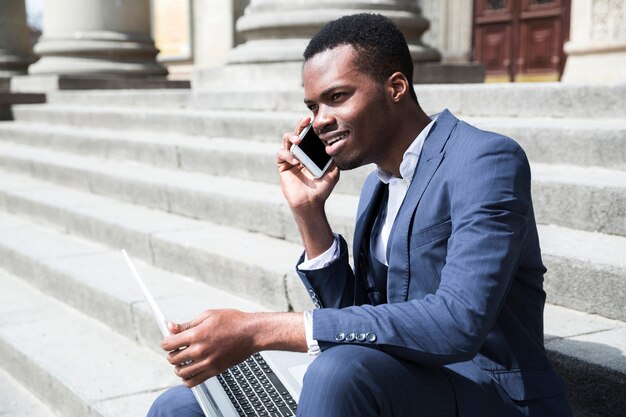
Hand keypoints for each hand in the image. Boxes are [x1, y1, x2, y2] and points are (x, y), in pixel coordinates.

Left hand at [161, 310, 306, 387]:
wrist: (252, 333)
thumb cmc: (233, 321)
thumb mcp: (208, 315)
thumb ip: (187, 324)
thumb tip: (171, 327)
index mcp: (197, 334)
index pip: (168, 344)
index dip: (166, 342)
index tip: (170, 340)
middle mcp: (200, 350)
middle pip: (172, 359)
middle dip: (172, 353)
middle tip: (178, 348)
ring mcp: (207, 362)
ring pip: (181, 372)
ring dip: (179, 366)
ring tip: (184, 360)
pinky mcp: (214, 371)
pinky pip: (193, 382)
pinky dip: (187, 379)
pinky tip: (191, 370)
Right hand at [277, 117, 339, 211]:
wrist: (310, 202)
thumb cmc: (322, 188)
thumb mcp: (333, 171)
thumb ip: (334, 158)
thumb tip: (338, 143)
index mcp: (312, 152)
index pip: (311, 135)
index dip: (312, 127)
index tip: (318, 120)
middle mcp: (301, 152)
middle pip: (298, 133)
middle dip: (301, 125)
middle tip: (306, 120)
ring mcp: (291, 157)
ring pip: (287, 139)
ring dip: (292, 137)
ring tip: (299, 141)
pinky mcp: (282, 165)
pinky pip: (281, 154)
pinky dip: (287, 154)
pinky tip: (295, 160)